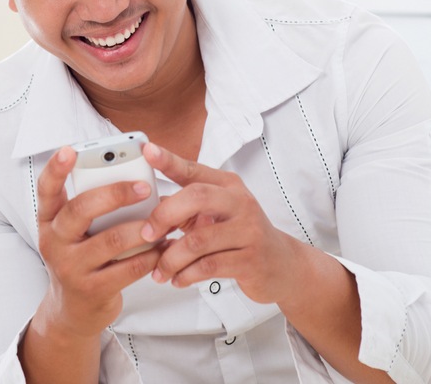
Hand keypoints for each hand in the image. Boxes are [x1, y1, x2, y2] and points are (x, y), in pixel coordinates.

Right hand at [30, 146, 164, 336]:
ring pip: (111, 240)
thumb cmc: (81, 259)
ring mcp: (71, 267)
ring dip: (143, 228)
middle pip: (81, 209)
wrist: (73, 310)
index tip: (70, 150)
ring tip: (164, 221)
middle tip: (143, 186)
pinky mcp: (92, 289)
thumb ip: (90, 208)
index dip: (56, 169)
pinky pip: (128, 267)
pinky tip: (164, 248)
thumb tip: (131, 180)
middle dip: (115, 194)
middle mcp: (54, 242)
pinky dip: (151, 255)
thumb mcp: (74, 233)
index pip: (46, 190)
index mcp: (48, 221)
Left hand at [137, 142, 310, 304]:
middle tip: (146, 235)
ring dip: (171, 258)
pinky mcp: (251, 260)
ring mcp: (248, 231)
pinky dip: (186, 275)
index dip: (169, 160)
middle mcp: (241, 203)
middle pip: (196, 197)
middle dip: (163, 216)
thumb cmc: (241, 236)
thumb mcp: (217, 214)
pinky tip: (178, 280)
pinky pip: (208, 266)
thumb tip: (147, 209)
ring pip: (198, 240)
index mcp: (228, 186)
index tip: (147, 151)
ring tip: (160, 270)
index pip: (194, 170)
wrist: (283, 265)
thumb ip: (186, 208)